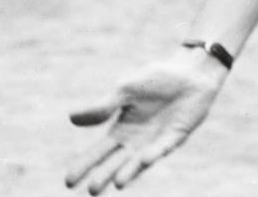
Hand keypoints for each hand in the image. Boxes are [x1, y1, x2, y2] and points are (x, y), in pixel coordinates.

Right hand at [65, 51, 226, 193]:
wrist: (188, 72)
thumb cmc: (155, 80)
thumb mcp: (125, 91)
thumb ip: (103, 107)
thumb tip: (70, 118)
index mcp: (121, 129)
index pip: (99, 151)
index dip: (85, 165)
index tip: (68, 182)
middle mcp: (137, 140)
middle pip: (116, 161)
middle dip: (104, 175)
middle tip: (90, 191)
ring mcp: (156, 141)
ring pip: (138, 161)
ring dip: (129, 172)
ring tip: (117, 184)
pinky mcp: (176, 136)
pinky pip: (163, 146)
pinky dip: (155, 153)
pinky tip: (145, 158)